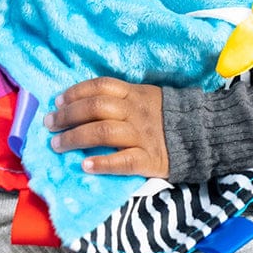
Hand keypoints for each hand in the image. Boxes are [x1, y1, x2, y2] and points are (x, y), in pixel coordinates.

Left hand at [46, 77, 169, 176]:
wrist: (202, 134)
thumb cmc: (167, 117)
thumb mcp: (147, 97)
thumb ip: (122, 98)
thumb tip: (83, 103)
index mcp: (135, 93)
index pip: (100, 86)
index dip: (76, 92)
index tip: (57, 102)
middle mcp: (136, 111)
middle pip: (96, 109)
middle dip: (68, 116)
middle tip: (49, 125)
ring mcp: (142, 135)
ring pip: (103, 132)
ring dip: (76, 138)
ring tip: (57, 145)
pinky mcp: (149, 158)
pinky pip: (123, 161)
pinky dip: (102, 163)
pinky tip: (85, 165)